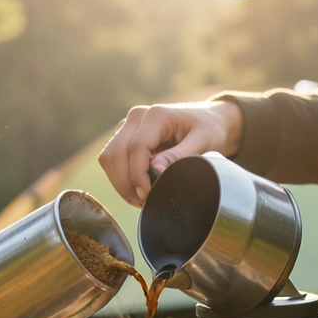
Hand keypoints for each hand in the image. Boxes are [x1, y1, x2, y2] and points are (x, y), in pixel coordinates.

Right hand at [97, 100, 242, 207]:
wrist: (208, 121)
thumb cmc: (209, 129)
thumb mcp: (203, 142)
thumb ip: (179, 156)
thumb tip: (155, 170)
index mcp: (156, 115)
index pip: (135, 148)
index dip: (138, 175)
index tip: (148, 194)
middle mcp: (137, 117)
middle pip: (115, 153)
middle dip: (125, 183)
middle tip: (143, 202)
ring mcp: (129, 126)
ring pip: (108, 158)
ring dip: (120, 183)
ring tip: (140, 199)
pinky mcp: (126, 138)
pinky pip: (113, 161)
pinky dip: (121, 179)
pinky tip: (138, 191)